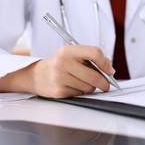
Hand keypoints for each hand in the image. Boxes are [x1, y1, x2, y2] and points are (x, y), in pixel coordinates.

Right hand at [0, 45, 114, 97]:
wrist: (35, 76)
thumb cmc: (58, 65)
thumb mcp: (72, 55)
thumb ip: (91, 58)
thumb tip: (110, 70)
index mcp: (69, 50)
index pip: (95, 52)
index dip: (105, 63)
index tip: (110, 71)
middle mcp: (63, 62)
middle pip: (94, 75)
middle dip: (104, 83)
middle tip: (106, 85)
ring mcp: (59, 77)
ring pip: (88, 87)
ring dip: (90, 88)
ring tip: (81, 83)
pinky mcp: (58, 91)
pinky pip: (79, 94)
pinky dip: (80, 92)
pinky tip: (72, 87)